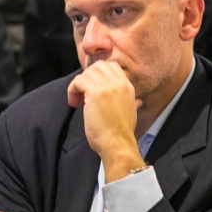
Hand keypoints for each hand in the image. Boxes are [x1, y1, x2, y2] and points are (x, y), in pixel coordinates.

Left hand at [66, 60, 142, 180]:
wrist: (118, 145)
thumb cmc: (120, 134)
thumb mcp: (131, 113)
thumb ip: (132, 102)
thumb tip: (138, 101)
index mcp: (128, 87)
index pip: (111, 67)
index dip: (97, 75)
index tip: (91, 90)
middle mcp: (119, 84)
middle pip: (98, 66)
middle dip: (87, 77)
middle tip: (83, 94)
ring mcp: (108, 87)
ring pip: (87, 73)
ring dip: (78, 85)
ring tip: (78, 101)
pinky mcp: (96, 93)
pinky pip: (78, 81)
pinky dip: (72, 90)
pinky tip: (74, 103)